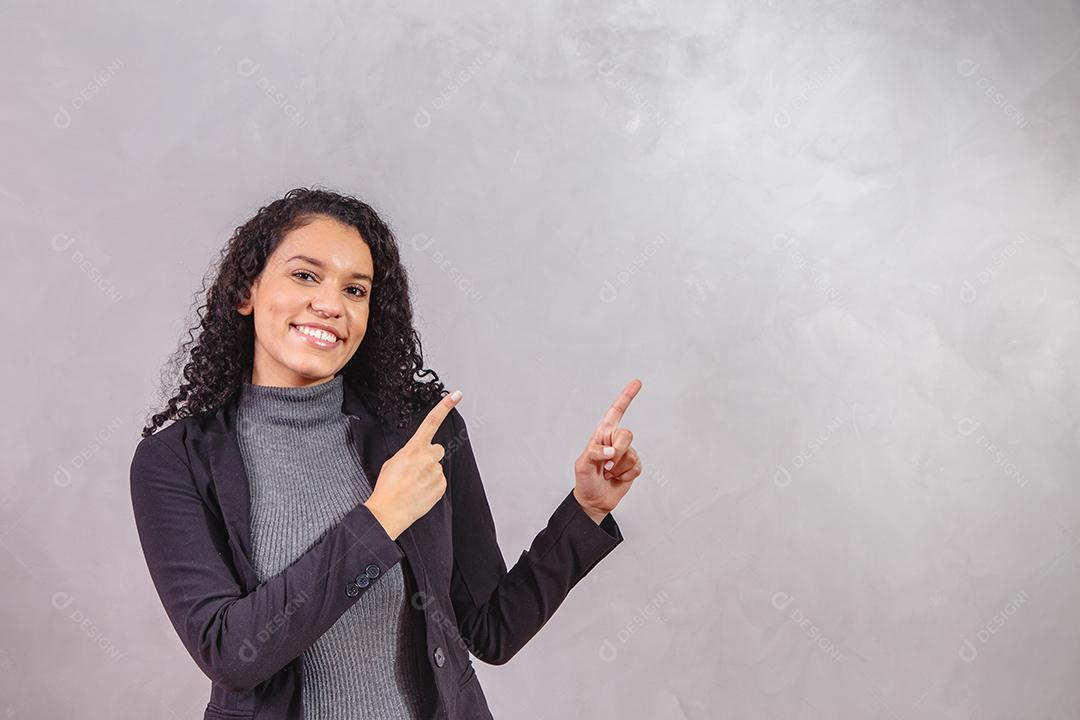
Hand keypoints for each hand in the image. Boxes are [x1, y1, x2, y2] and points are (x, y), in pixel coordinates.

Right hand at [364, 389, 462, 539]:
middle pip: (437, 449)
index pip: (431, 422)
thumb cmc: (387, 487)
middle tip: (415, 470)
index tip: (456, 395)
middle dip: (429, 456)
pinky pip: (439, 481)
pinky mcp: (441, 487)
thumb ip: (410, 453)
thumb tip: (418, 456)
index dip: (444, 406)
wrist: (389, 511)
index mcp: (414, 448)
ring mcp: (436, 473)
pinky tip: (419, 492)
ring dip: (428, 473)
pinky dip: (431, 486)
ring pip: (436, 468)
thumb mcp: (393, 461)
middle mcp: (428, 458)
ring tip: (413, 485)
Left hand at [573, 379, 642, 519]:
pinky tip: (617, 478)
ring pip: (631, 454)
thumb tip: (611, 452)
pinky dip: (625, 476)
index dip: (626, 396)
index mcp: (602, 434)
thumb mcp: (582, 465)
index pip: (615, 411)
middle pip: (627, 435)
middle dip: (617, 451)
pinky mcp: (633, 466)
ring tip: (608, 473)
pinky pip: (636, 467)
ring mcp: (625, 453)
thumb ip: (595, 453)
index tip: (637, 382)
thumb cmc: (585, 480)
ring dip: (618, 468)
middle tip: (604, 465)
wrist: (594, 500)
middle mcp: (615, 441)